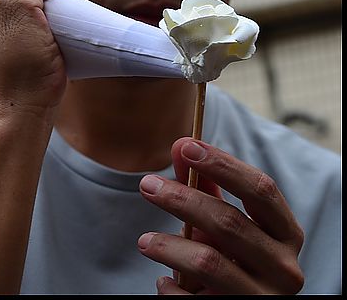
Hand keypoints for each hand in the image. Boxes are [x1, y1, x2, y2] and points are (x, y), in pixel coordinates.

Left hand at [138, 137, 303, 294]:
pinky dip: (172, 288)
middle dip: (182, 199)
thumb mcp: (227, 223)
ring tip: (144, 241)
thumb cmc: (235, 259)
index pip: (260, 188)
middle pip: (229, 222)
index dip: (222, 164)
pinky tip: (164, 281)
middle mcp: (284, 268)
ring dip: (168, 247)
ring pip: (209, 262)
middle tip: (147, 185)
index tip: (185, 146)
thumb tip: (180, 145)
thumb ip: (206, 187)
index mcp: (287, 233)